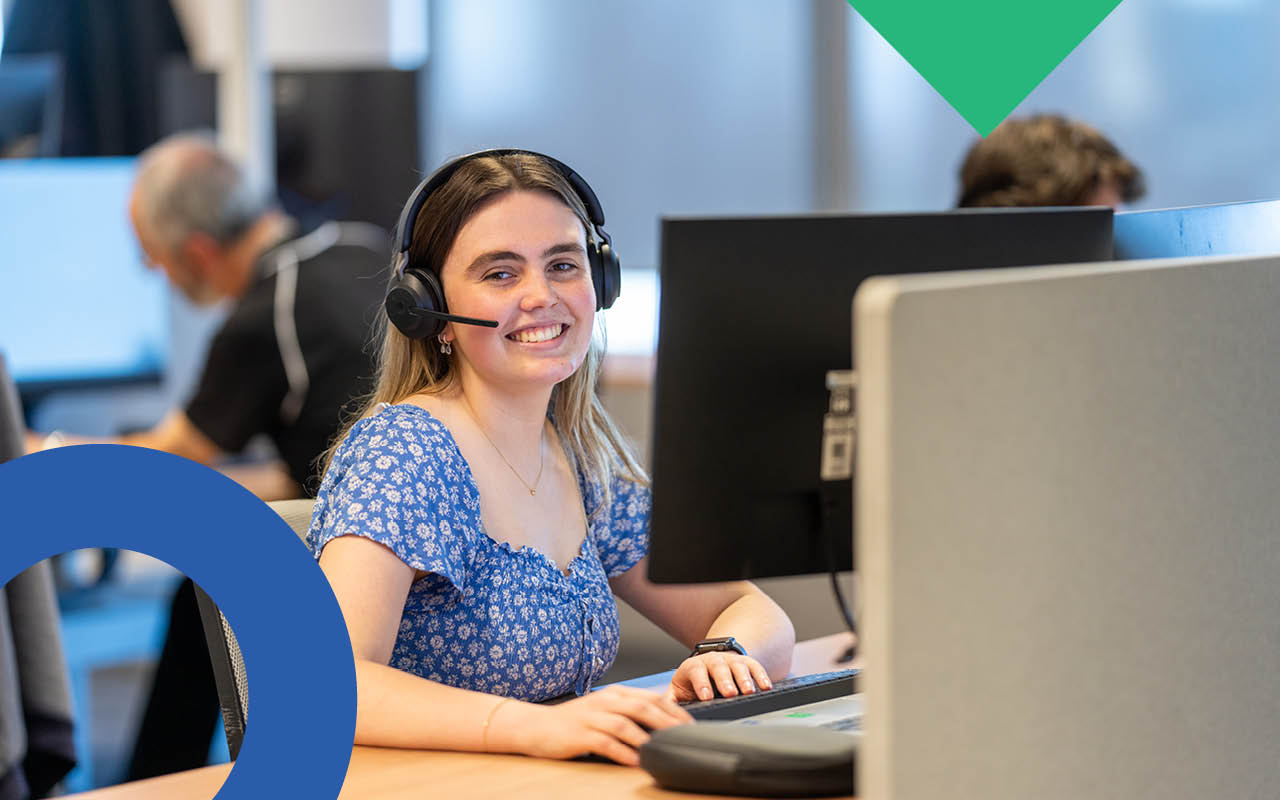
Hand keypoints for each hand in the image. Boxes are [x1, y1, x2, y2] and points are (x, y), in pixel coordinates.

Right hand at [500, 685, 692, 765]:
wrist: (537, 726)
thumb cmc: (575, 721)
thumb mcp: (604, 710)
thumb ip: (629, 712)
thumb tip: (661, 723)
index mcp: (615, 693)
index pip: (651, 697)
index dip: (673, 710)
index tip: (690, 724)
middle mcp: (605, 701)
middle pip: (642, 708)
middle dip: (667, 722)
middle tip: (685, 736)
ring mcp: (592, 717)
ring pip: (625, 724)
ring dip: (646, 737)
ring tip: (663, 749)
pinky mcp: (580, 734)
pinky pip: (605, 743)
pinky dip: (622, 752)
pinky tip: (635, 761)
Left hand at [667, 652, 773, 702]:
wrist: (709, 665)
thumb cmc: (692, 684)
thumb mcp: (679, 690)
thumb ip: (671, 702)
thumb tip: (662, 716)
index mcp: (692, 667)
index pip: (696, 672)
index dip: (701, 684)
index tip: (706, 697)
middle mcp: (712, 660)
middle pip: (718, 667)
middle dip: (724, 680)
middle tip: (729, 694)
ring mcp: (730, 660)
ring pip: (737, 666)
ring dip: (744, 678)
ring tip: (748, 691)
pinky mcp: (745, 662)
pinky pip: (754, 666)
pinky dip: (761, 675)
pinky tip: (765, 686)